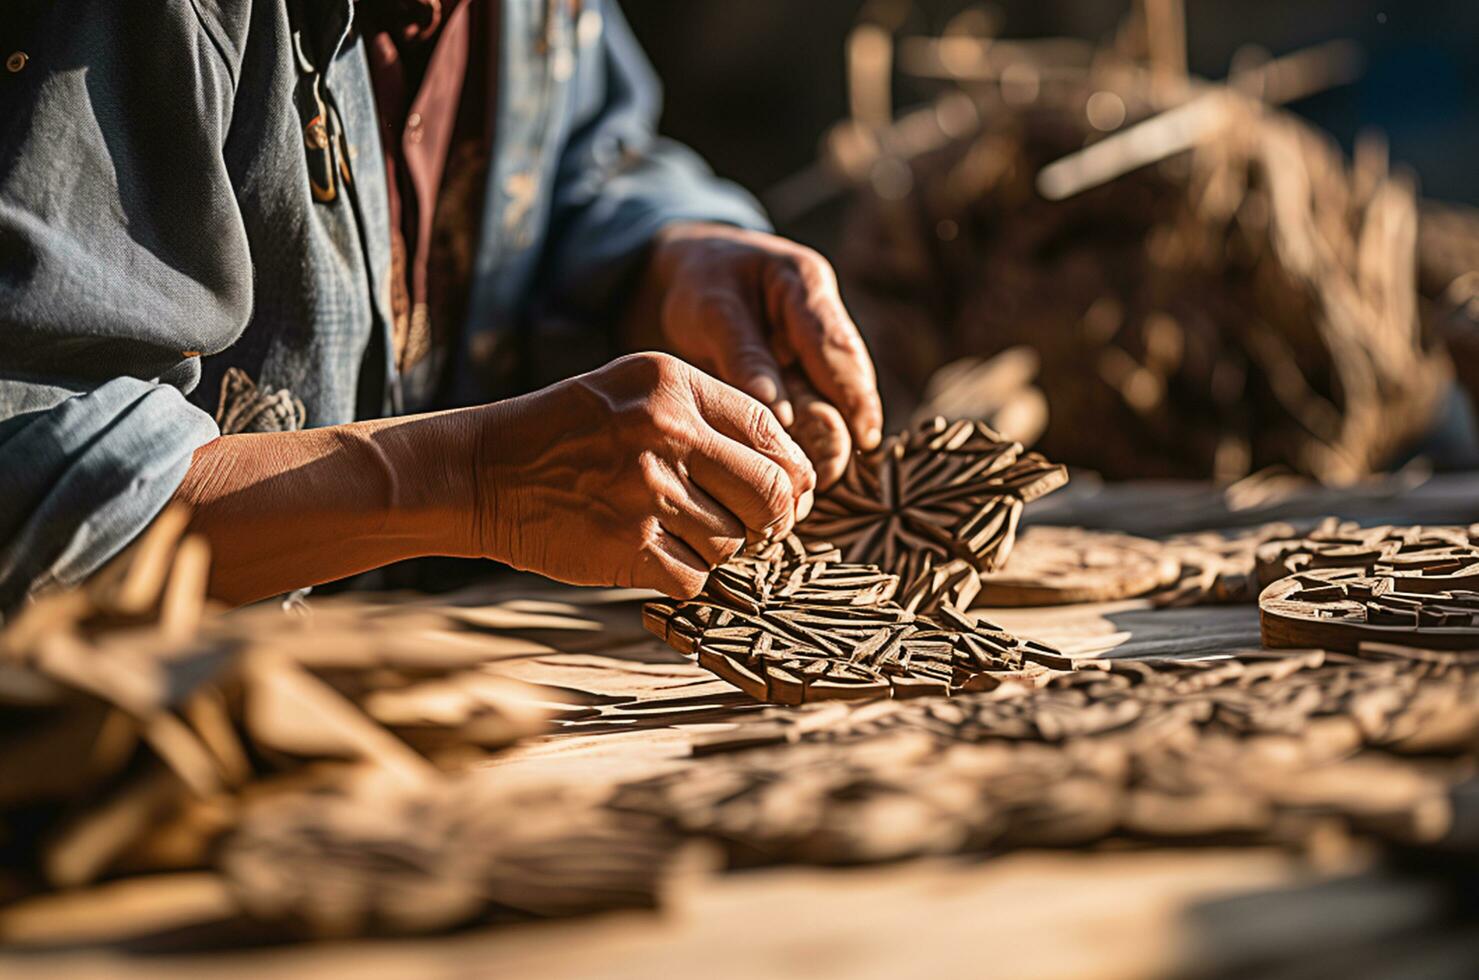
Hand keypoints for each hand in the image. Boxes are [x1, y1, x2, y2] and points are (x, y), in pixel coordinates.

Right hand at [473, 353, 816, 597]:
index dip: (791, 472)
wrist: (480, 470)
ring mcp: (645, 491)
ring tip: (683, 536)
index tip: (789, 494)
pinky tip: (659, 558)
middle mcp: (665, 431)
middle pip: (769, 492)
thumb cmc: (564, 433)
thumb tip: (788, 470)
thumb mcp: (633, 391)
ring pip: (734, 541)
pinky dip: (686, 579)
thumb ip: (706, 416)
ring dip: (720, 551)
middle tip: (757, 529)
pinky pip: (696, 579)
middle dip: (774, 520)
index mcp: (672, 385)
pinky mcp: (626, 545)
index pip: (771, 431)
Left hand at [632, 223, 883, 487]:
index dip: (856, 396)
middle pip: (843, 386)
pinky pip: (808, 414)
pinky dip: (800, 443)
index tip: (863, 439)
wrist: (688, 273)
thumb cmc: (700, 285)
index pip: (839, 347)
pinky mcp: (798, 378)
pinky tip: (794, 475)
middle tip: (822, 477)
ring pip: (829, 405)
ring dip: (820, 445)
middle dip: (837, 432)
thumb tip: (781, 416)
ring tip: (809, 486)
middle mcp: (820, 321)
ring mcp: (811, 353)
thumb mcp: (712, 310)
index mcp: (805, 283)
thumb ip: (745, 358)